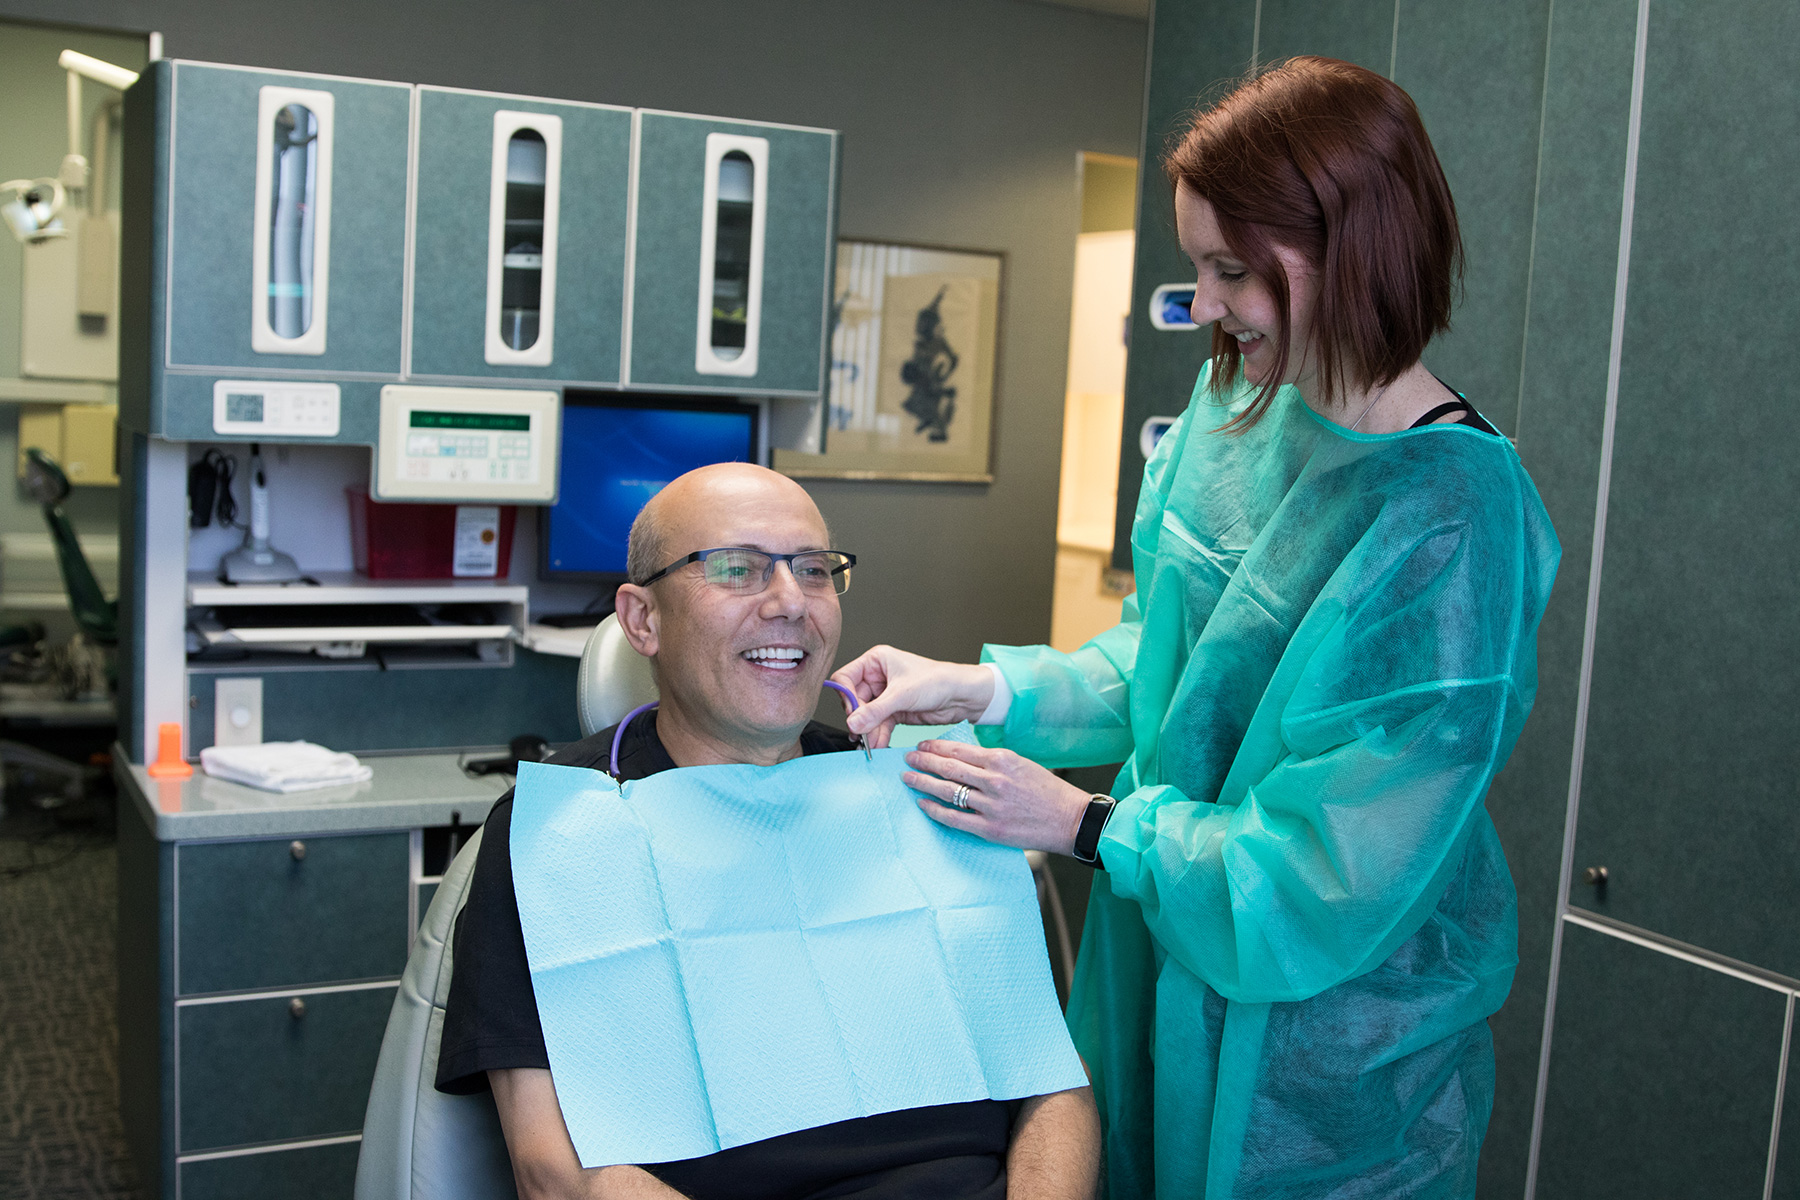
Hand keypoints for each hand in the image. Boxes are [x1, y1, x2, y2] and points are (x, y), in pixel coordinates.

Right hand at [831, 645, 994, 748]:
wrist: (963, 696)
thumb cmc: (939, 680)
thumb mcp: (903, 694)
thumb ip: (875, 710)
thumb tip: (853, 723)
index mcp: (876, 661)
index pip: (846, 678)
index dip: (847, 696)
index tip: (852, 714)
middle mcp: (878, 676)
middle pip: (854, 700)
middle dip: (858, 719)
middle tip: (860, 734)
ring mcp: (885, 695)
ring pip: (865, 716)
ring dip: (867, 731)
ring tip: (869, 744)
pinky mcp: (894, 711)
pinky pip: (878, 725)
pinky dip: (877, 735)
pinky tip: (878, 745)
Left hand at [903, 740, 1091, 854]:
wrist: (1070, 819)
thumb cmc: (1048, 791)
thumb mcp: (1021, 764)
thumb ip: (993, 761)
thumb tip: (963, 758)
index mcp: (1002, 759)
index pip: (959, 750)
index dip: (936, 747)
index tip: (922, 745)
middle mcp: (994, 780)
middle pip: (948, 768)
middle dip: (924, 761)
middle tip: (908, 759)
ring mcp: (991, 805)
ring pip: (947, 791)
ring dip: (923, 783)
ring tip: (909, 778)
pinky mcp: (990, 829)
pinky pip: (954, 818)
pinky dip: (935, 811)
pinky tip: (923, 804)